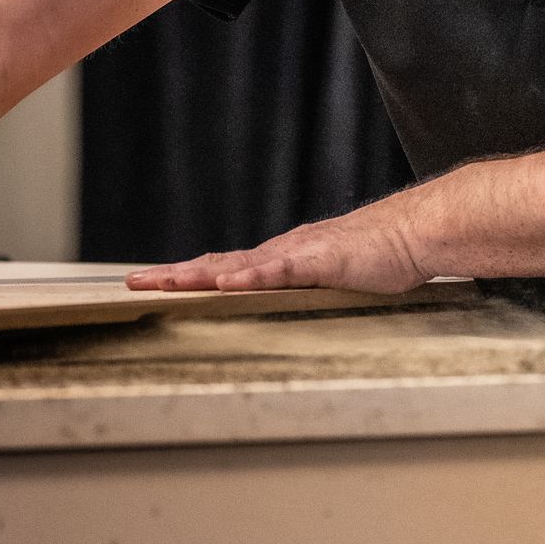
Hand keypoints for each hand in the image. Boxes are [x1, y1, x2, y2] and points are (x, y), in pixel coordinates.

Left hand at [125, 205, 429, 294]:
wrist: (411, 233)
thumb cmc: (378, 257)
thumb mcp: (330, 280)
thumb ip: (304, 291)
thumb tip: (282, 310)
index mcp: (279, 259)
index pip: (223, 269)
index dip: (186, 276)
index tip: (152, 283)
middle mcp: (279, 252)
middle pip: (215, 265)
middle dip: (173, 274)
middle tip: (133, 282)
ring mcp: (296, 254)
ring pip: (236, 266)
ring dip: (197, 276)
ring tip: (163, 282)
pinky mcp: (318, 260)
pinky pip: (277, 270)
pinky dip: (248, 277)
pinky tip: (225, 284)